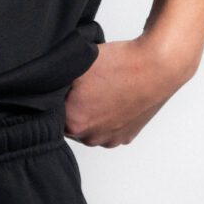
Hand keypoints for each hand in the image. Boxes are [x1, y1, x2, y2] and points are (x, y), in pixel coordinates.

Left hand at [64, 27, 199, 147]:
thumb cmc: (120, 63)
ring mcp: (111, 139)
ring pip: (91, 127)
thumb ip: (56, 82)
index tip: (68, 85)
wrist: (158, 66)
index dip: (58, 97)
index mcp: (73, 123)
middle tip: (87, 85)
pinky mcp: (127, 136)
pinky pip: (110, 129)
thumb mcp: (76, 67)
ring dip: (93, 113)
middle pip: (71, 123)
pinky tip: (116, 98)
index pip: (52, 113)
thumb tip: (46, 88)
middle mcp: (91, 138)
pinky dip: (110, 116)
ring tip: (104, 91)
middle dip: (75, 106)